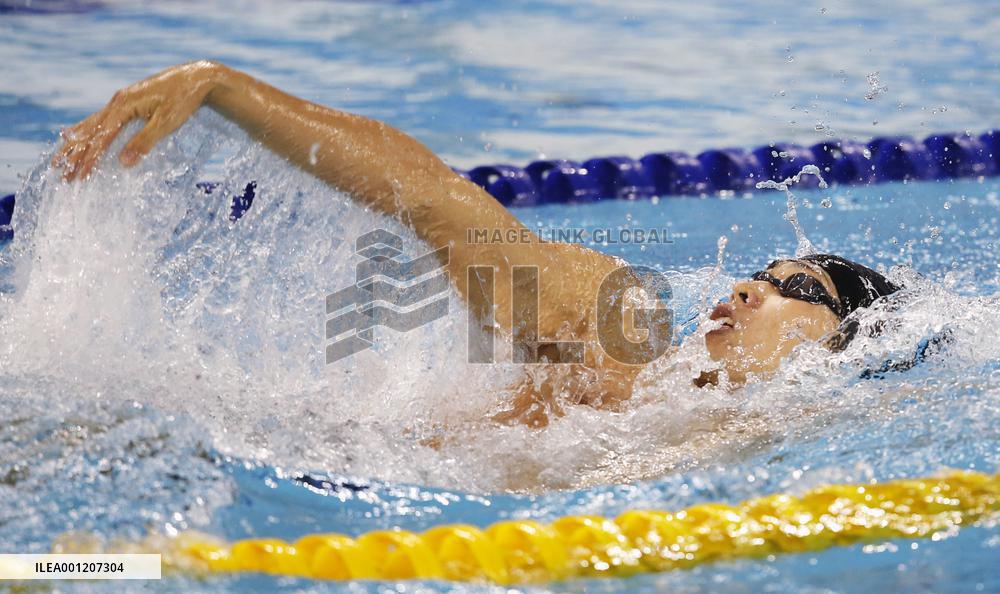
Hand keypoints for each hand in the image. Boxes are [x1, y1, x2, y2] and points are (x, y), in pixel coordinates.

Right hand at [53, 60, 224, 180]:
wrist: (195, 77)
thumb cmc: (183, 100)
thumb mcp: (166, 123)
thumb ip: (144, 142)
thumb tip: (123, 163)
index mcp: (124, 105)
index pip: (102, 138)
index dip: (90, 158)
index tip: (81, 176)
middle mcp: (117, 101)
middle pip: (90, 131)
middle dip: (74, 154)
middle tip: (59, 174)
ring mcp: (120, 100)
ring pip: (91, 125)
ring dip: (75, 143)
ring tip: (58, 158)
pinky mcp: (126, 102)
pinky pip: (99, 119)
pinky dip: (85, 129)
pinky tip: (74, 134)